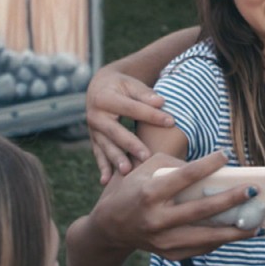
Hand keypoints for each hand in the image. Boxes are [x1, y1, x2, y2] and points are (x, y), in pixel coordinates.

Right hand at [86, 63, 177, 182]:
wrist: (99, 88)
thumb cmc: (121, 86)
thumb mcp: (131, 84)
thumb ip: (145, 94)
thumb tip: (161, 102)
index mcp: (105, 98)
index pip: (131, 108)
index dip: (151, 115)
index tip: (171, 122)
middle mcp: (95, 116)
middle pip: (115, 132)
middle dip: (131, 145)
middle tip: (146, 156)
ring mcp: (93, 131)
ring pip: (106, 147)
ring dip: (116, 160)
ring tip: (127, 171)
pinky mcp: (94, 141)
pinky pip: (99, 155)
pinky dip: (103, 168)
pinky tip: (106, 181)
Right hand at [92, 152, 257, 259]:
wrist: (110, 228)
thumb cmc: (131, 190)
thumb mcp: (143, 169)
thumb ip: (173, 163)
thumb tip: (209, 168)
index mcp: (149, 193)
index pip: (183, 177)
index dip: (207, 165)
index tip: (225, 155)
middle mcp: (156, 218)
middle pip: (200, 210)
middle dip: (230, 200)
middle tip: (253, 190)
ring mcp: (163, 240)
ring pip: (205, 237)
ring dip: (235, 230)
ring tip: (258, 223)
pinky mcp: (169, 254)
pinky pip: (201, 248)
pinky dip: (221, 240)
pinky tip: (239, 232)